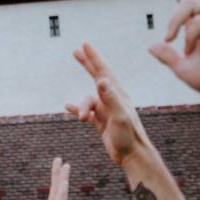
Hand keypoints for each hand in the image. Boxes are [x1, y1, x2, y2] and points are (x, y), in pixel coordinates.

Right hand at [67, 43, 153, 166]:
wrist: (132, 155)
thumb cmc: (129, 136)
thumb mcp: (119, 116)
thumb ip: (111, 98)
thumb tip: (101, 79)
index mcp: (118, 95)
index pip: (103, 72)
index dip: (93, 58)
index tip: (84, 44)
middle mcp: (113, 99)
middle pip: (96, 77)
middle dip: (86, 64)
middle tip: (76, 51)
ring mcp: (107, 110)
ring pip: (87, 101)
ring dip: (81, 109)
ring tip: (82, 119)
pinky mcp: (102, 121)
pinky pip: (86, 111)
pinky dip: (77, 108)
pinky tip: (68, 106)